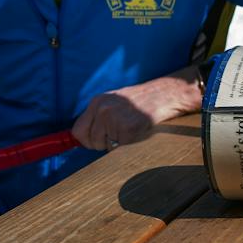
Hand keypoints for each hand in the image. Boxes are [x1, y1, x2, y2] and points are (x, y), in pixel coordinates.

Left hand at [71, 68, 201, 150]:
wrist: (164, 95)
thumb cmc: (140, 101)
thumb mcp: (114, 102)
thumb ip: (98, 116)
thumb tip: (82, 138)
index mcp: (97, 102)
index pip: (78, 130)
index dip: (86, 140)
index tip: (94, 143)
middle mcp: (103, 109)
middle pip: (90, 141)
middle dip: (102, 144)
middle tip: (117, 136)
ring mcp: (114, 119)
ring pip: (105, 146)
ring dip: (116, 144)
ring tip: (129, 131)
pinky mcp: (127, 129)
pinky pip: (120, 147)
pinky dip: (128, 144)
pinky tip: (137, 132)